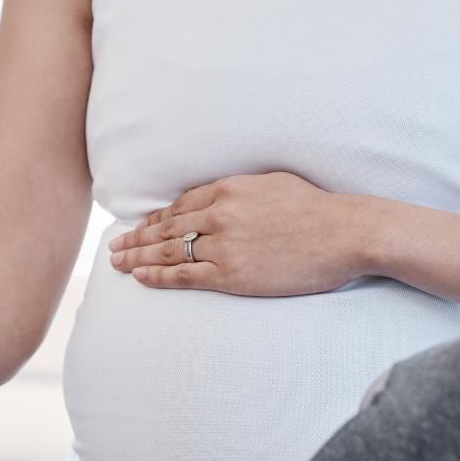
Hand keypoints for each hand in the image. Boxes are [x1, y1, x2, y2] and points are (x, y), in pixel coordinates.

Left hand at [107, 172, 369, 295]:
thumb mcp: (273, 183)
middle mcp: (220, 215)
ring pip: (170, 251)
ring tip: (117, 262)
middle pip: (167, 227)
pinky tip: (140, 277)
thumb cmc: (317, 208)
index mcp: (229, 189)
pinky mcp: (232, 274)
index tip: (142, 227)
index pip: (181, 205)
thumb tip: (223, 195)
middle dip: (137, 237)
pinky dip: (159, 276)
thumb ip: (241, 190)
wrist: (343, 233)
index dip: (157, 218)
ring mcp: (224, 245)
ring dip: (139, 257)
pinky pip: (185, 275)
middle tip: (116, 246)